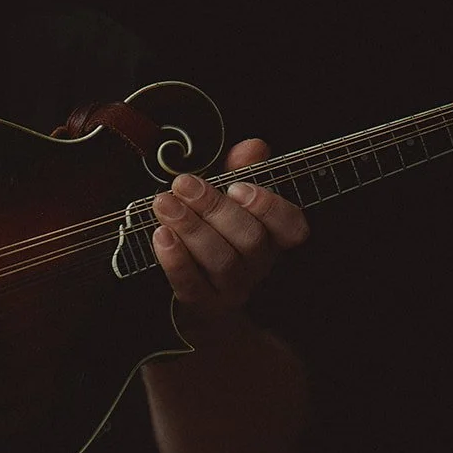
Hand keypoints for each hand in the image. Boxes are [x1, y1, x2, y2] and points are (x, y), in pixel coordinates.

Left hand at [151, 139, 308, 318]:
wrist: (200, 300)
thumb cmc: (216, 238)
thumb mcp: (229, 200)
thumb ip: (241, 172)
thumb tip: (252, 147)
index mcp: (272, 238)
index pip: (292, 227)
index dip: (268, 207)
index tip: (237, 187)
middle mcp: (258, 266)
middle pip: (250, 240)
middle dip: (215, 208)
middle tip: (183, 184)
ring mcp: (232, 289)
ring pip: (222, 261)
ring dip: (191, 228)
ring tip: (164, 204)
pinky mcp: (202, 305)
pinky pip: (190, 284)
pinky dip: (175, 259)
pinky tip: (160, 235)